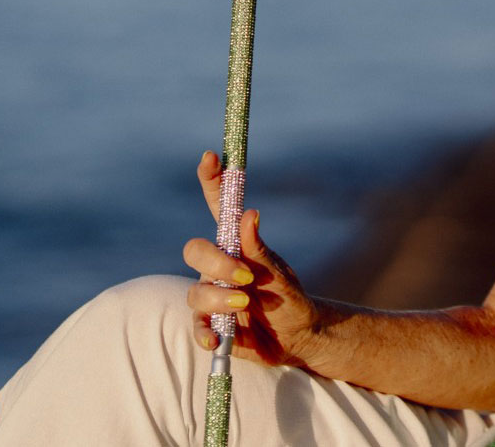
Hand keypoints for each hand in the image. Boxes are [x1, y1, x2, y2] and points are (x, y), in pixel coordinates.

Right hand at [181, 150, 323, 367]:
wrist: (299, 338)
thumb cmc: (289, 299)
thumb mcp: (281, 276)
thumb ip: (260, 250)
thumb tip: (250, 214)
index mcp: (237, 246)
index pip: (218, 206)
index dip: (211, 180)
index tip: (211, 156)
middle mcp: (218, 267)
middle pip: (194, 250)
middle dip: (216, 262)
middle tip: (245, 277)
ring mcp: (212, 295)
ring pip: (195, 290)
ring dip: (218, 299)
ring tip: (245, 306)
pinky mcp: (210, 325)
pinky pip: (196, 326)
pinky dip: (205, 332)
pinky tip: (217, 338)